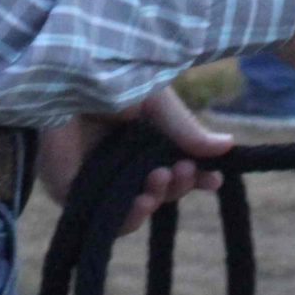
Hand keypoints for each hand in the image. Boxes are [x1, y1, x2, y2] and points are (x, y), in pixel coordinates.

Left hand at [37, 87, 232, 236]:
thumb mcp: (156, 103)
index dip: (196, 177)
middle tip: (184, 169)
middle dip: (178, 185)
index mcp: (136, 137)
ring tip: (161, 178)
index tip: (216, 180)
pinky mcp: (70, 190)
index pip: (171, 166)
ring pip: (134, 208)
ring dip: (158, 199)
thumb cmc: (108, 77)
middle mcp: (115, 159)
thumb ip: (185, 130)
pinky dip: (130, 218)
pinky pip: (105, 219)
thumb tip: (229, 146)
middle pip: (156, 190)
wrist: (65, 75)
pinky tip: (144, 201)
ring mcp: (93, 177)